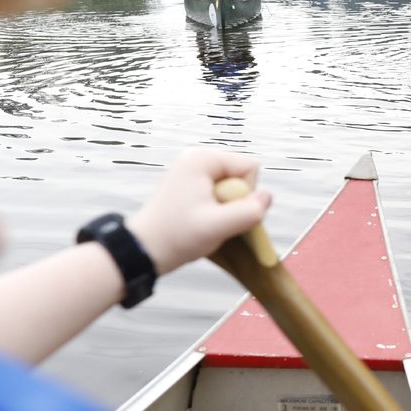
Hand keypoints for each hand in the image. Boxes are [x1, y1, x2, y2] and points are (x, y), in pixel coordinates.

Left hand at [127, 149, 271, 275]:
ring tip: (205, 221)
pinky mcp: (191, 184)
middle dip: (236, 201)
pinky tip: (201, 220)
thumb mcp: (217, 227)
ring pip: (233, 186)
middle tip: (213, 219)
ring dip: (227, 207)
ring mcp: (193, 170)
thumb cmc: (177, 237)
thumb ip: (249, 211)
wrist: (143, 251)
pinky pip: (221, 191)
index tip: (223, 211)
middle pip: (242, 175)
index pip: (250, 167)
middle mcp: (198, 158)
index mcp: (203, 159)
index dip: (245, 193)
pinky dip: (217, 208)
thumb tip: (267, 197)